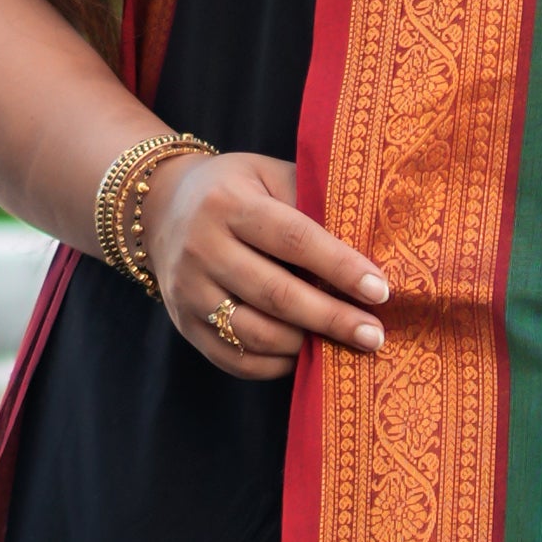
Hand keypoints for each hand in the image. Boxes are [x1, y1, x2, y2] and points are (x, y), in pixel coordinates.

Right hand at [140, 150, 387, 380]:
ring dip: (306, 345)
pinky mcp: (183, 325)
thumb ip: (311, 205)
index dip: (340, 268)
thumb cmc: (235, 190)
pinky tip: (304, 356)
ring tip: (344, 346)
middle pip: (276, 294)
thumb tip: (367, 251)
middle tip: (374, 335)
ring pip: (255, 333)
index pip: (294, 240)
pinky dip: (275, 365)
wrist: (161, 207)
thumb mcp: (269, 176)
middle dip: (332, 318)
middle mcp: (201, 248)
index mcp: (228, 204)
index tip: (380, 291)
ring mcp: (187, 291)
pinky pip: (235, 359)